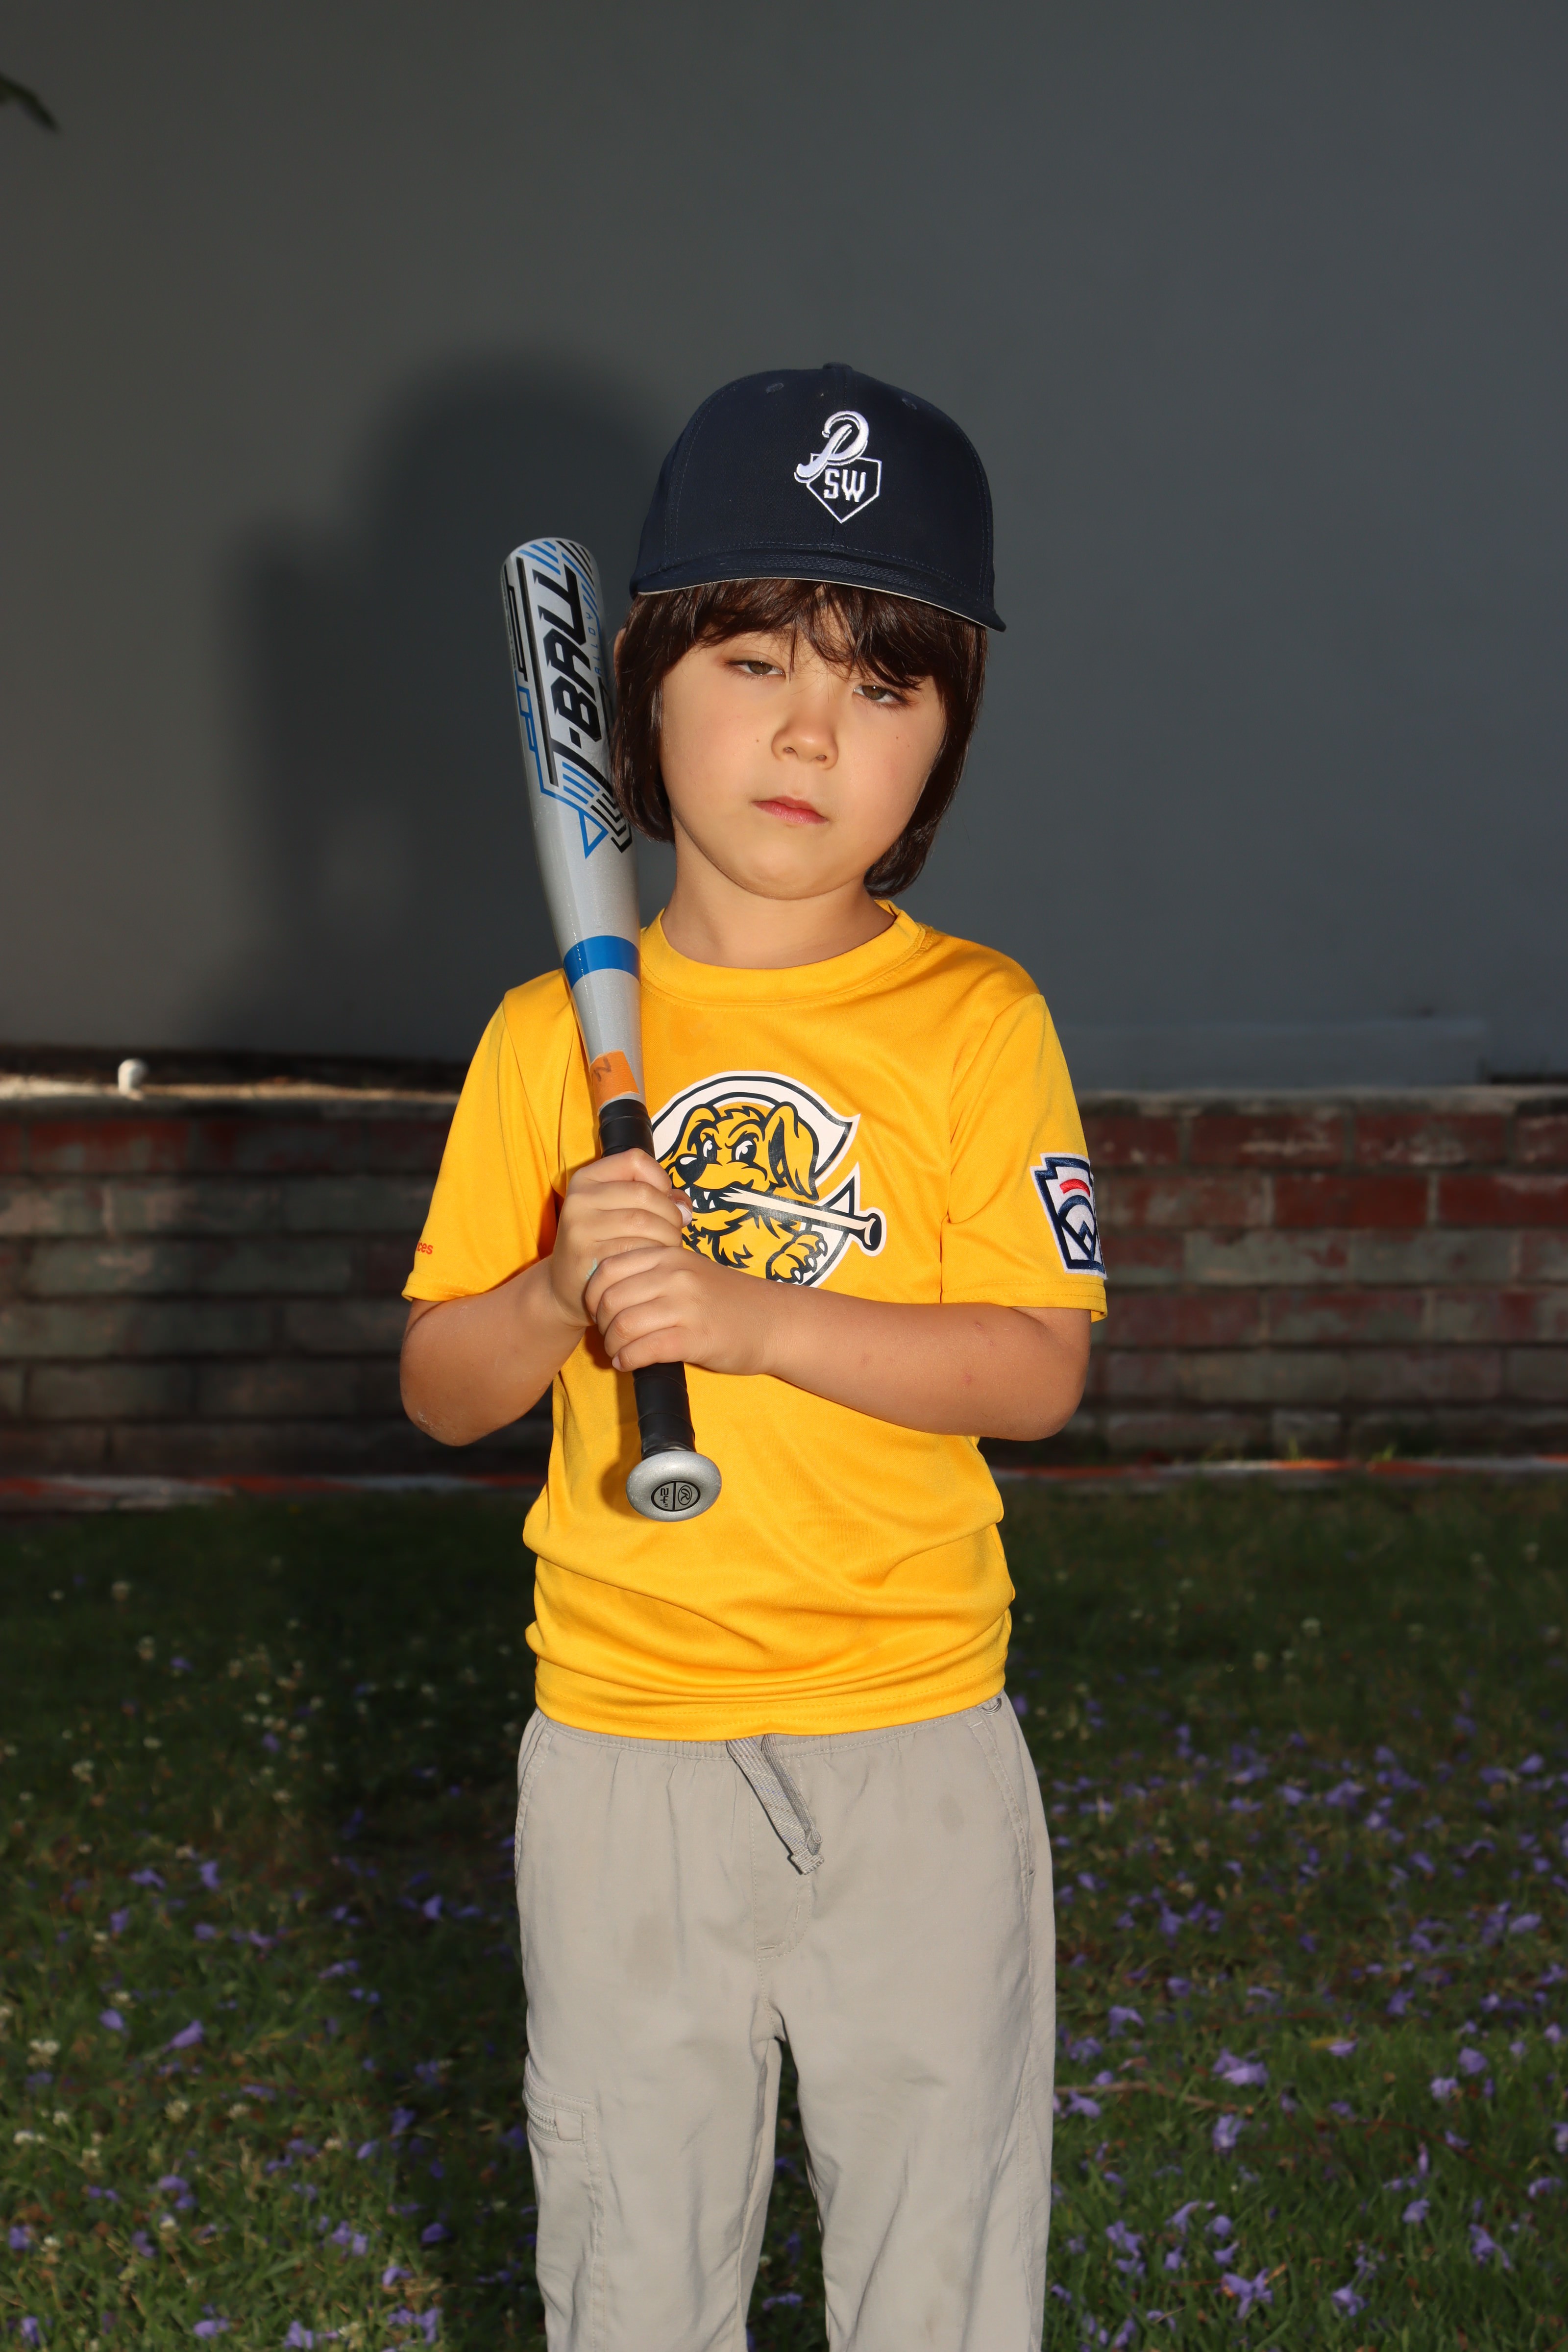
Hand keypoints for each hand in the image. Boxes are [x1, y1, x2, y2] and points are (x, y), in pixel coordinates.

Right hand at [548, 1150, 689, 1330]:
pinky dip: (654, 1257)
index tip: (663, 1200)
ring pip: (645, 1222)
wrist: (567, 1286)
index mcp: (587, 1179)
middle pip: (645, 1194)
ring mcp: (581, 1228)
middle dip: (671, 1215)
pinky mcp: (589, 1257)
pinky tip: (652, 1264)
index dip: (660, 1179)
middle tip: (673, 1233)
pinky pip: (637, 1250)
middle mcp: (579, 1199)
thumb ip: (655, 1197)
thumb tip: (685, 1209)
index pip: (636, 1160)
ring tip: (666, 1249)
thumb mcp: (618, 1210)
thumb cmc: (603, 1243)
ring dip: (668, 1238)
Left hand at [587, 1237, 778, 1376]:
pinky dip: (628, 1360)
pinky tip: (629, 1363)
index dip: (593, 1294)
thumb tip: (606, 1291)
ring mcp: (686, 1306)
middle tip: (610, 1337)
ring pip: (623, 1325)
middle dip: (601, 1324)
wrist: (774, 1321)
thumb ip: (653, 1273)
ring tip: (619, 1352)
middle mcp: (675, 1276)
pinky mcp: (695, 1338)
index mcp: (669, 1255)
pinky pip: (644, 1349)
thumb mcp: (689, 1270)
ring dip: (613, 1345)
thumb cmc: (727, 1300)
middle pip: (610, 1299)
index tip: (598, 1312)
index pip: (608, 1268)